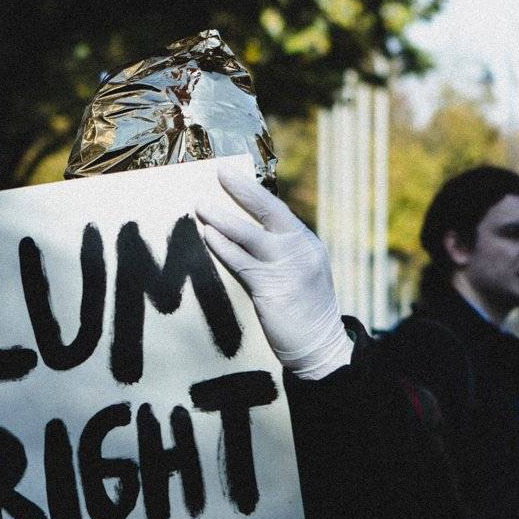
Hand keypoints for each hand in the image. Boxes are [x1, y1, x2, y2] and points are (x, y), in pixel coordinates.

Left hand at [194, 155, 355, 379]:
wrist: (319, 346)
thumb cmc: (302, 311)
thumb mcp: (297, 272)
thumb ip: (277, 252)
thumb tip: (242, 234)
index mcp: (306, 243)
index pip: (277, 212)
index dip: (254, 193)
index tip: (234, 175)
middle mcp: (300, 249)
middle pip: (269, 211)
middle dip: (243, 190)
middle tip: (220, 171)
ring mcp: (288, 268)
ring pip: (249, 235)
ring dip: (222, 218)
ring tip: (199, 205)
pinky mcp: (272, 288)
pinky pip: (241, 262)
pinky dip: (222, 247)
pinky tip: (207, 236)